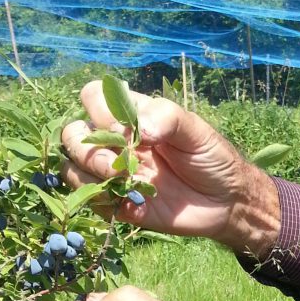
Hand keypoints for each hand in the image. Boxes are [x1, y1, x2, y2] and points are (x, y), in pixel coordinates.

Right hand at [60, 81, 279, 257]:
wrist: (227, 202)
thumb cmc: (212, 158)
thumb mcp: (195, 130)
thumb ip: (166, 118)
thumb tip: (136, 127)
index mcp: (132, 116)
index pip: (92, 97)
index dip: (101, 110)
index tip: (127, 129)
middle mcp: (116, 142)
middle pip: (73, 134)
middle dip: (88, 147)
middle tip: (119, 162)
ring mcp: (114, 173)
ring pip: (72, 167)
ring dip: (89, 173)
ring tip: (122, 180)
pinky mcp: (119, 203)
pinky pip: (89, 199)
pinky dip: (99, 198)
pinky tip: (127, 200)